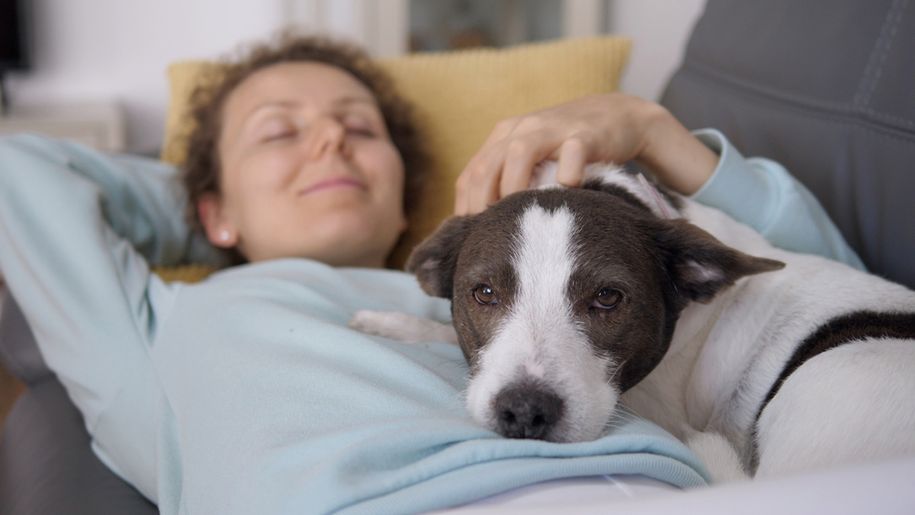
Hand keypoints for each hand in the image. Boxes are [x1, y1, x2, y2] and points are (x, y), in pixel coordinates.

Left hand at [453, 93, 718, 214]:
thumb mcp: (531, 158)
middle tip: (488, 237)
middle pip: (488, 166)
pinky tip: (567, 193)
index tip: (469, 239)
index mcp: (505, 136)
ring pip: (520, 153)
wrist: (619, 116)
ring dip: (513, 188)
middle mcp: (523, 129)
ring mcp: (553, 129)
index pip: (472, 174)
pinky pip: (571, 155)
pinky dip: (566, 176)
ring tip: (517, 217)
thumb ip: (507, 179)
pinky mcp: (585, 134)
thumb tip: (482, 226)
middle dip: (482, 204)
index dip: (465, 208)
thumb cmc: (568, 149)